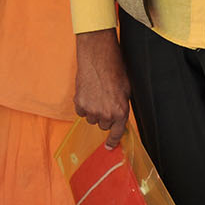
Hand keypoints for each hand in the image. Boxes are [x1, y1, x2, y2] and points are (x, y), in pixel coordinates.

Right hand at [74, 28, 131, 147]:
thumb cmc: (114, 70)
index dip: (113, 141)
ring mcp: (91, 109)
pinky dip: (83, 104)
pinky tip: (88, 92)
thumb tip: (118, 118)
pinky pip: (80, 111)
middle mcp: (106, 114)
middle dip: (104, 116)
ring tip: (96, 94)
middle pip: (103, 125)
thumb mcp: (126, 91)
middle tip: (105, 101)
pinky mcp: (79, 103)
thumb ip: (122, 107)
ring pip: (91, 118)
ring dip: (93, 110)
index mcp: (121, 112)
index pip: (117, 133)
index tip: (109, 147)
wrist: (98, 58)